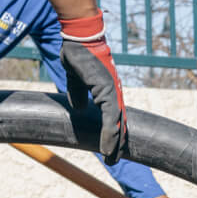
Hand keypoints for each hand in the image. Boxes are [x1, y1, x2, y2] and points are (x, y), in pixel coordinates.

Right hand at [60, 9, 127, 162]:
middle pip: (120, 124)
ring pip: (117, 125)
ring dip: (114, 144)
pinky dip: (109, 134)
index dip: (113, 133)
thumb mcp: (76, 79)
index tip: (110, 148)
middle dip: (118, 144)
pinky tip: (107, 148)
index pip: (114, 117)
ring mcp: (113, 92)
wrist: (79, 37)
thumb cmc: (78, 54)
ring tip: (111, 159)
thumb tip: (78, 108)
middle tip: (114, 160)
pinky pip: (111, 118)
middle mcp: (114, 93)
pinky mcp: (107, 91)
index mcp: (108, 91)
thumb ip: (78, 94)